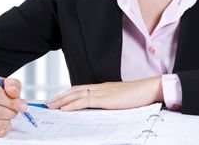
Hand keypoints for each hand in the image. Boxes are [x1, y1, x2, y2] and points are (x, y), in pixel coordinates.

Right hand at [0, 74, 28, 136]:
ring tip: (10, 116)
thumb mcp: (6, 81)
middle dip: (10, 113)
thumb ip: (13, 85)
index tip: (20, 105)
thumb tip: (14, 94)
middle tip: (16, 111)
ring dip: (6, 122)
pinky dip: (0, 130)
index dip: (11, 102)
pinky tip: (5, 123)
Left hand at [47, 76, 163, 111]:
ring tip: (51, 106)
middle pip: (75, 90)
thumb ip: (111, 102)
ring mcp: (102, 92)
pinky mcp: (105, 99)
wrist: (150, 89)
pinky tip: (64, 109)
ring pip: (76, 95)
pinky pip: (85, 102)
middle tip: (48, 103)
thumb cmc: (139, 96)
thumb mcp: (121, 99)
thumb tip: (102, 110)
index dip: (68, 94)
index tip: (58, 99)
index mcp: (104, 88)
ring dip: (61, 101)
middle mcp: (100, 88)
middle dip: (60, 97)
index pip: (81, 89)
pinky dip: (72, 105)